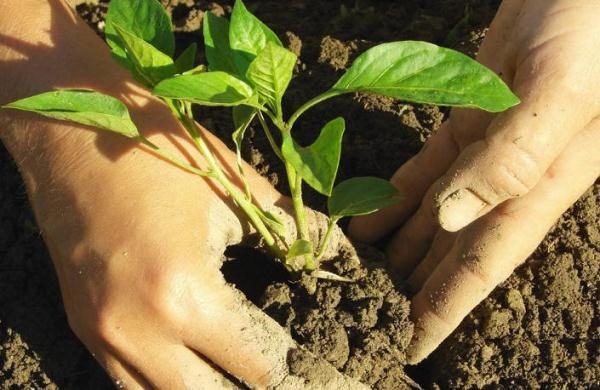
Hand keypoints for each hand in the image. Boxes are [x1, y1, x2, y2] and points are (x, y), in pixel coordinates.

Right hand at [0, 1, 359, 387]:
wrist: (71, 130)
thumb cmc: (159, 152)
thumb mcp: (235, 189)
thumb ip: (292, 231)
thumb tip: (340, 255)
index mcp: (184, 295)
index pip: (253, 364)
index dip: (287, 366)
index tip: (309, 364)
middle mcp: (138, 331)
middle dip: (248, 383)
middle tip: (277, 371)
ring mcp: (101, 334)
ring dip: (205, 387)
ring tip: (233, 368)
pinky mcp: (80, 325)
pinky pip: (127, 381)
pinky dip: (163, 380)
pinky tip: (188, 362)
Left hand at [349, 0, 599, 362]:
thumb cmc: (590, 32)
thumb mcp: (561, 93)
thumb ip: (513, 158)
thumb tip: (454, 218)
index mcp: (536, 187)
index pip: (482, 266)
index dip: (445, 310)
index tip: (409, 346)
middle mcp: (507, 181)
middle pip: (451, 251)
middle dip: (413, 289)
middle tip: (369, 318)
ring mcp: (482, 154)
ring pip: (432, 217)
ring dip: (397, 249)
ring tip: (358, 277)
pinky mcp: (463, 123)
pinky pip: (422, 171)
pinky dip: (392, 199)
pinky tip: (366, 221)